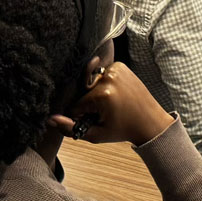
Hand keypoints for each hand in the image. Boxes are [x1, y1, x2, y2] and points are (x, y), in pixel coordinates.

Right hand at [52, 63, 175, 145]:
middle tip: (105, 113)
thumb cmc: (124, 130)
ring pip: (92, 82)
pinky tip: (115, 95)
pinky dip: (105, 84)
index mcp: (102, 95)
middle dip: (89, 104)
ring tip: (111, 104)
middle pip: (84, 92)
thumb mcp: (96, 134)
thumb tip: (51, 119)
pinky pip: (102, 74)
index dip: (81, 115)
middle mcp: (108, 78)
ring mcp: (116, 69)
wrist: (150, 122)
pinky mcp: (121, 66)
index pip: (77, 104)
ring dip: (96, 93)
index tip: (92, 120)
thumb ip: (71, 128)